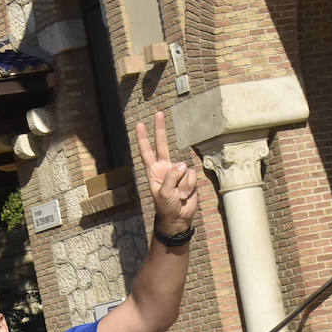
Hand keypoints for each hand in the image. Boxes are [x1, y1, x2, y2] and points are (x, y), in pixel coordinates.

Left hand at [136, 111, 198, 236]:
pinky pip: (192, 176)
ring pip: (184, 168)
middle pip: (162, 145)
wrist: (178, 218)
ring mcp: (178, 172)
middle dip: (160, 129)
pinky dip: (189, 186)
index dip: (143, 139)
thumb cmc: (166, 207)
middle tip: (158, 113)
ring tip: (177, 196)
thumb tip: (181, 164)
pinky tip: (185, 195)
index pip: (146, 152)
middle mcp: (165, 168)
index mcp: (154, 172)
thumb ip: (171, 177)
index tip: (139, 125)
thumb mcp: (163, 193)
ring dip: (182, 184)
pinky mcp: (189, 177)